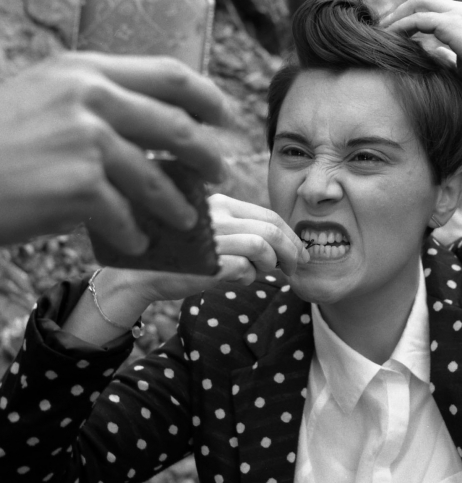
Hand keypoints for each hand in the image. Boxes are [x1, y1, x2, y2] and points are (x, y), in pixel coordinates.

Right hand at [0, 52, 229, 250]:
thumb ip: (96, 100)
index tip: (224, 117)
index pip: (170, 74)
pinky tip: (137, 242)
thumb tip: (156, 124)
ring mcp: (85, 141)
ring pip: (157, 178)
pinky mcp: (78, 186)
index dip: (208, 97)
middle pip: (177, 127)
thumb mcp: (45, 97)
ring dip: (179, 204)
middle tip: (219, 174)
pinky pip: (126, 215)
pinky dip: (136, 233)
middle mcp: (90, 98)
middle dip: (207, 155)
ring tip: (188, 218)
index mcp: (86, 70)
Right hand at [114, 194, 311, 303]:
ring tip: (268, 274)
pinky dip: (248, 278)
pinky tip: (236, 280)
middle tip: (300, 265)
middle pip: (272, 228)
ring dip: (273, 264)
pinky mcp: (206, 260)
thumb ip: (243, 233)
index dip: (290, 234)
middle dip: (293, 250)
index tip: (301, 251)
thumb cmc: (183, 258)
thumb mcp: (214, 235)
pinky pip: (245, 269)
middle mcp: (215, 214)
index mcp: (219, 203)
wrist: (140, 276)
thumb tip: (286, 247)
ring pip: (263, 246)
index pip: (268, 214)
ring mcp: (210, 235)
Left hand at [380, 0, 461, 97]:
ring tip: (380, 34)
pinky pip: (418, 19)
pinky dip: (402, 27)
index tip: (392, 34)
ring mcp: (456, 14)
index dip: (409, 17)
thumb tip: (429, 56)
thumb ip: (443, 57)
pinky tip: (390, 40)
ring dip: (396, 17)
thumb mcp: (460, 65)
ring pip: (417, 2)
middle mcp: (458, 11)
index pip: (429, 8)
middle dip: (398, 11)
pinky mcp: (452, 23)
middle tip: (382, 30)